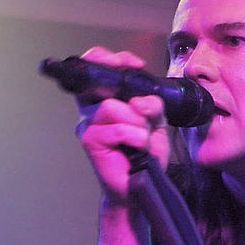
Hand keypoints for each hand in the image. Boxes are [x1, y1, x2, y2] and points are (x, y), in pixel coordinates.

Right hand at [75, 47, 169, 203]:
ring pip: (113, 107)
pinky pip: (118, 129)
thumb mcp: (156, 123)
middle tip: (142, 110)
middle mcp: (92, 109)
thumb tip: (139, 101)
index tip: (134, 64)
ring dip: (136, 123)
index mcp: (106, 99)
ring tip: (141, 138)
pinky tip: (137, 147)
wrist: (138, 184)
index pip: (96, 68)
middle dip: (128, 94)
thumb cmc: (143, 153)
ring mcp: (88, 124)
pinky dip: (136, 137)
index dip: (109, 59)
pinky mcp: (89, 140)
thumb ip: (153, 105)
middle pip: (101, 83)